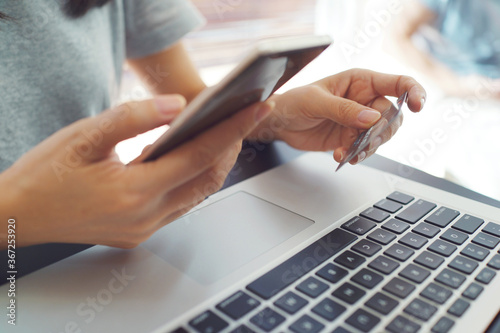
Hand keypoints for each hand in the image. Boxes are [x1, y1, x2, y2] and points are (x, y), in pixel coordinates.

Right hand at [1, 95, 273, 248]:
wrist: (19, 215)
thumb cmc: (45, 175)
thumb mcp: (85, 136)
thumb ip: (133, 118)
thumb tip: (177, 106)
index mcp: (135, 191)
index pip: (199, 156)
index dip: (232, 130)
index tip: (254, 110)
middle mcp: (146, 216)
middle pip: (206, 179)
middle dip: (230, 147)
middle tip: (242, 119)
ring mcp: (144, 229)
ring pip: (196, 196)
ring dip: (213, 166)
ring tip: (223, 136)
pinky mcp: (138, 234)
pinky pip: (179, 207)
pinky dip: (192, 182)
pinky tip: (192, 162)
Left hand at [248, 69, 425, 163]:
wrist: (278, 124)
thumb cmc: (293, 101)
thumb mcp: (316, 101)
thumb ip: (344, 110)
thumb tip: (372, 119)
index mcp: (360, 81)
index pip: (397, 83)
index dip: (413, 92)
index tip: (417, 106)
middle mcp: (365, 100)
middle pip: (392, 117)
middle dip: (381, 131)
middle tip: (363, 140)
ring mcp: (359, 121)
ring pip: (381, 136)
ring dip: (369, 147)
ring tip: (349, 152)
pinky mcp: (351, 138)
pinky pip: (365, 149)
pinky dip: (356, 155)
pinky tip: (342, 156)